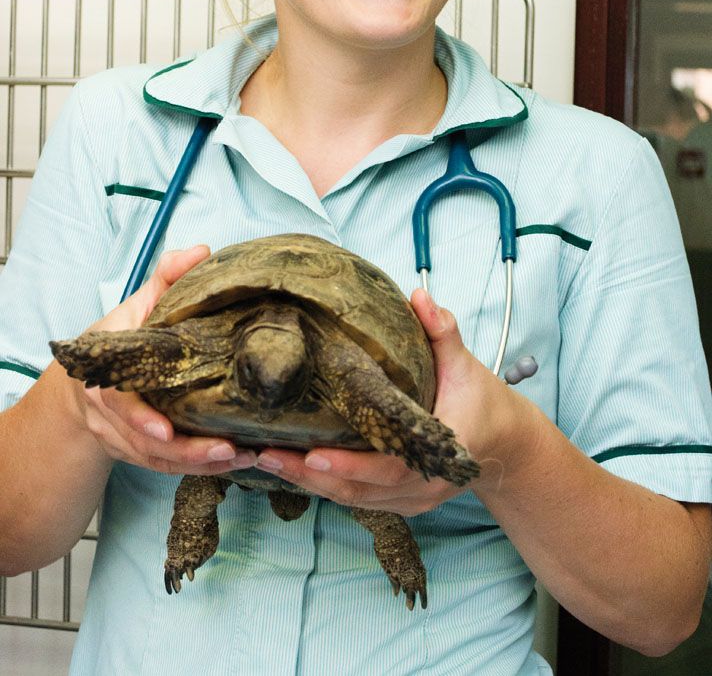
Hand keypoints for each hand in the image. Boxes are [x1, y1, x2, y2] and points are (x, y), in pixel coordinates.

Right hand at [70, 246, 257, 475]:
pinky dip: (197, 470)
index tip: (166, 431)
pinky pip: (166, 468)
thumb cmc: (118, 339)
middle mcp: (110, 414)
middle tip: (226, 449)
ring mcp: (123, 437)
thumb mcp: (137, 305)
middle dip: (186, 451)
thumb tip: (202, 252)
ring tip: (238, 458)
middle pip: (145, 442)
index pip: (119, 402)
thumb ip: (166, 278)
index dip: (141, 419)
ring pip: (158, 462)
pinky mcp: (139, 452)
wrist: (84, 381)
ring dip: (198, 464)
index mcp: (107, 375)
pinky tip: (230, 464)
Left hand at [253, 289, 502, 514]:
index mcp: (441, 452)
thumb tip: (419, 295)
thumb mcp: (465, 364)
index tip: (313, 455)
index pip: (391, 467)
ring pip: (353, 499)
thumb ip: (442, 331)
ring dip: (309, 483)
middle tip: (266, 455)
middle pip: (360, 491)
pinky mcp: (400, 500)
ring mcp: (412, 499)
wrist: (504, 442)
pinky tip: (292, 468)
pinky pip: (357, 498)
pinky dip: (324, 485)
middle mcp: (424, 484)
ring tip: (266, 460)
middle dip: (310, 476)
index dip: (352, 465)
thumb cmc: (482, 401)